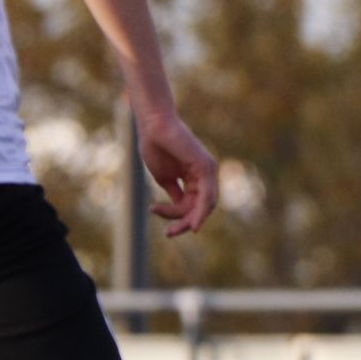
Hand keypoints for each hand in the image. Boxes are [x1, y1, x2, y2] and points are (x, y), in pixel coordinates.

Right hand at [137, 110, 218, 236]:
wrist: (152, 126)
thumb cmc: (155, 146)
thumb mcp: (165, 177)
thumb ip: (175, 193)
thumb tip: (180, 210)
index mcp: (196, 178)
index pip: (193, 204)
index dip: (175, 215)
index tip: (153, 211)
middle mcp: (206, 175)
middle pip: (202, 208)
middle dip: (185, 223)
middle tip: (168, 233)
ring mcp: (208, 170)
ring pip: (206, 205)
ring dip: (190, 221)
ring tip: (172, 230)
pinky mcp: (205, 166)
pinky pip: (207, 195)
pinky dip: (201, 212)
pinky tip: (194, 225)